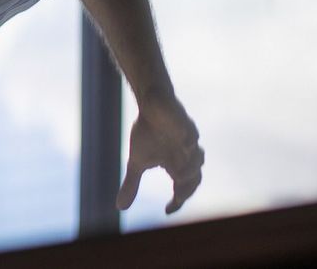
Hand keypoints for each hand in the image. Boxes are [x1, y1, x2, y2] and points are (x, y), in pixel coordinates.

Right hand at [117, 94, 204, 213]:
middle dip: (187, 188)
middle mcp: (186, 156)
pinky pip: (191, 135)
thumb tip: (119, 207)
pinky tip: (184, 147)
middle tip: (177, 197)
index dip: (178, 201)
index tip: (167, 211)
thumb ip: (131, 184)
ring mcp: (188, 140)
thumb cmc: (147, 133)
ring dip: (190, 168)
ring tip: (178, 177)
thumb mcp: (136, 162)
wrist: (151, 106)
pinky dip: (189, 142)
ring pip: (198, 157)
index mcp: (177, 166)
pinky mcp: (185, 125)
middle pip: (195, 177)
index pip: (184, 189)